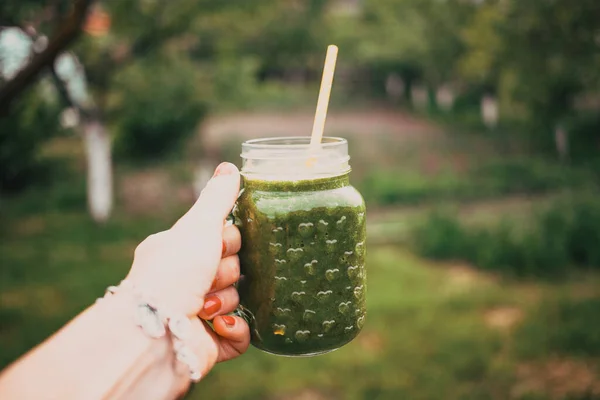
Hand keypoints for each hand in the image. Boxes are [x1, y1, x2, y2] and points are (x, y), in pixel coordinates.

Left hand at [125, 162, 248, 378]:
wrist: (153, 334)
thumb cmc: (172, 274)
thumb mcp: (197, 228)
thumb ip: (217, 199)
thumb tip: (230, 167)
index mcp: (181, 251)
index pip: (224, 238)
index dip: (229, 242)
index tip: (218, 246)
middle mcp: (188, 280)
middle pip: (235, 267)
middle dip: (226, 273)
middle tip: (207, 279)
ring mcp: (200, 312)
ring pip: (240, 298)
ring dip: (226, 301)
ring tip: (203, 308)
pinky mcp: (211, 342)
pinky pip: (242, 332)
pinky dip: (235, 329)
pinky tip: (219, 326)